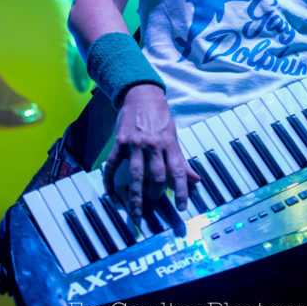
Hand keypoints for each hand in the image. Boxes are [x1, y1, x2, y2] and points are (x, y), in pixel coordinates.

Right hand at [101, 84, 198, 216]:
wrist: (141, 94)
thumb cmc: (160, 117)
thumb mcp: (174, 136)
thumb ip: (182, 160)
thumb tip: (196, 179)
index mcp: (169, 144)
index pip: (177, 172)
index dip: (181, 190)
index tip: (181, 206)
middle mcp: (153, 145)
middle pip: (157, 176)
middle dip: (157, 194)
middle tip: (155, 202)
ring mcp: (135, 144)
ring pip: (137, 175)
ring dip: (137, 196)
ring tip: (137, 210)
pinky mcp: (120, 142)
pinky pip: (114, 164)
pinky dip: (111, 180)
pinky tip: (111, 193)